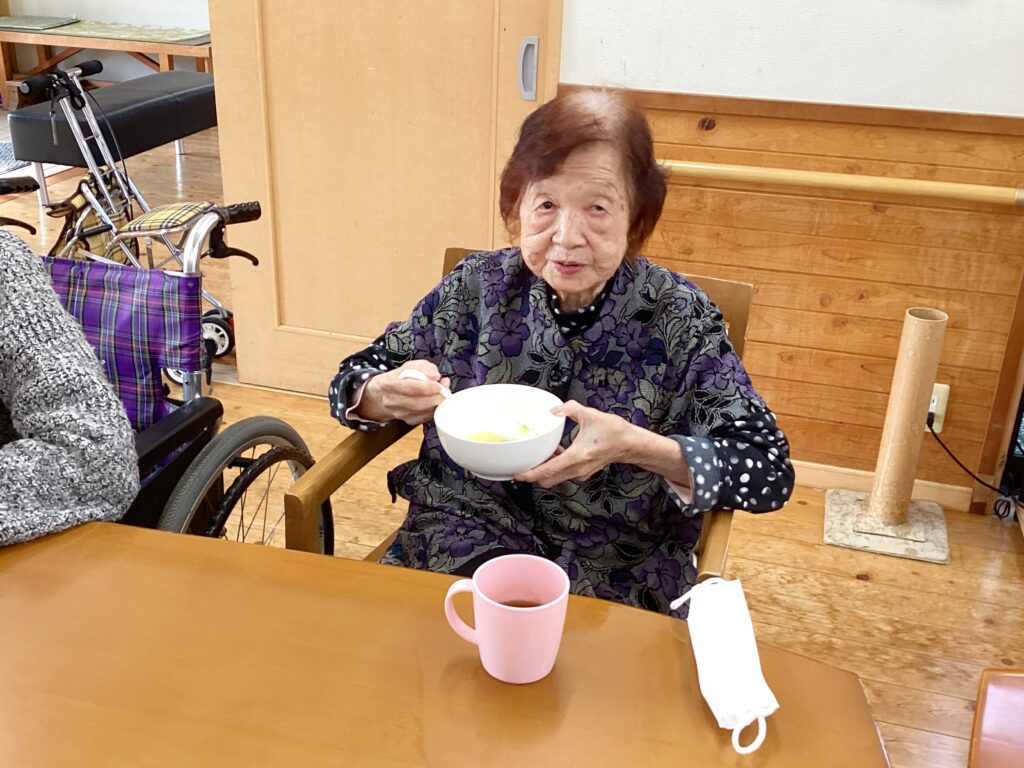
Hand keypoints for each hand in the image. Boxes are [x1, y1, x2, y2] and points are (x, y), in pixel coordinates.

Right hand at [358, 360, 450, 424]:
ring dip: (436, 402)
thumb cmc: (400, 378)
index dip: (426, 387)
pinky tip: (435, 401)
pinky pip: (425, 417)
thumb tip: (435, 375)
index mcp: (389, 384)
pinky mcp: (408, 420)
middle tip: (444, 389)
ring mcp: (399, 413)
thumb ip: (425, 367)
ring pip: (422, 411)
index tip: (438, 385)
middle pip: (417, 403)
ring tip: (441, 392)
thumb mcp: (412, 366)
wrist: (386, 393)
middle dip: (435, 396)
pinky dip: (433, 409)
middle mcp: (391, 401)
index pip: (408, 388)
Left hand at [514, 400, 636, 487]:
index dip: (529, 474)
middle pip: (547, 480)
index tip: (517, 474)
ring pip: (555, 478)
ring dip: (545, 469)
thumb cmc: (614, 432)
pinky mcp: (583, 473)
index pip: (547, 471)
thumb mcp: (590, 415)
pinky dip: (556, 467)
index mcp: (576, 457)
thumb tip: (554, 410)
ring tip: (541, 455)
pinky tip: (557, 453)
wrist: (630, 444)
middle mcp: (577, 469)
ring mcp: (580, 473)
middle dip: (533, 475)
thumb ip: (569, 409)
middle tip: (524, 463)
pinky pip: (563, 474)